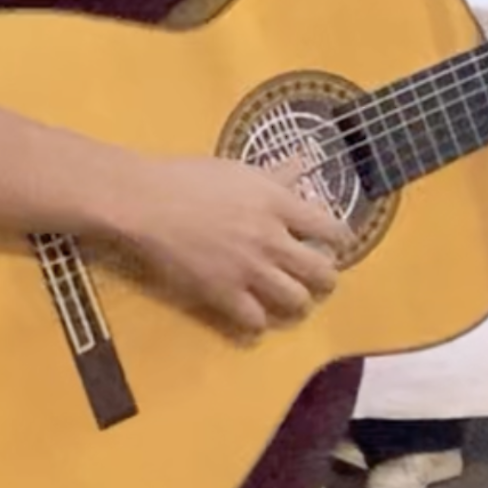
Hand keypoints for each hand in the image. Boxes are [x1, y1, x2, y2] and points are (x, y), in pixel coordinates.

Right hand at [113, 155, 353, 337]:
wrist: (148, 203)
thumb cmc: (191, 178)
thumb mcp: (241, 169)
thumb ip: (278, 173)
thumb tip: (306, 163)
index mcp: (278, 204)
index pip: (330, 229)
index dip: (340, 240)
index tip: (336, 244)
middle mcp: (272, 240)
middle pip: (321, 273)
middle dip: (327, 279)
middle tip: (320, 279)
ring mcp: (249, 270)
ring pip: (295, 302)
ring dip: (298, 302)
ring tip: (292, 299)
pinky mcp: (223, 294)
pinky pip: (256, 322)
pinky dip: (259, 323)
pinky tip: (256, 317)